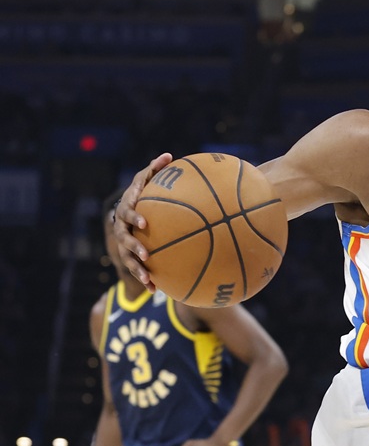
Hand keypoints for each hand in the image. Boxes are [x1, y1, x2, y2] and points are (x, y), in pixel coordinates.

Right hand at [112, 152, 173, 288]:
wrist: (128, 211)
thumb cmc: (143, 192)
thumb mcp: (147, 180)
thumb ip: (155, 169)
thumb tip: (169, 155)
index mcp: (127, 208)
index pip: (129, 212)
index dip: (135, 217)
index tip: (145, 223)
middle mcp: (121, 226)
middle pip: (125, 238)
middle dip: (134, 248)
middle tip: (146, 255)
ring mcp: (123, 242)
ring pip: (126, 257)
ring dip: (136, 269)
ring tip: (148, 278)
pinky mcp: (129, 255)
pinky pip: (135, 269)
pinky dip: (144, 279)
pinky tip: (156, 290)